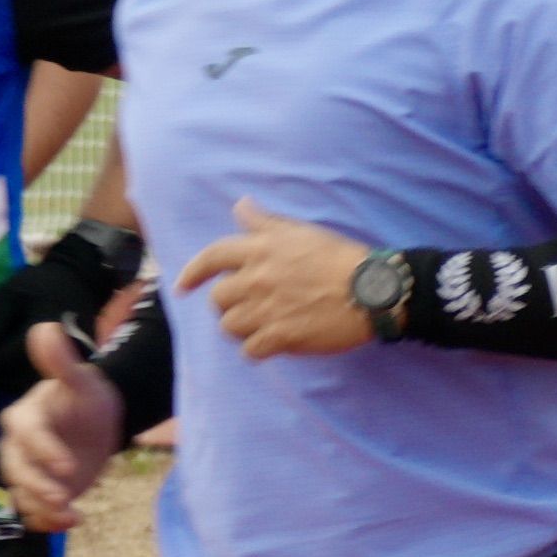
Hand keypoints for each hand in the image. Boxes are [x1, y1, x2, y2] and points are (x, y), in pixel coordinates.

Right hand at [0, 320, 126, 530]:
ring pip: (24, 494)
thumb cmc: (85, 397)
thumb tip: (46, 328)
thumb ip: (61, 362)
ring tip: (70, 517)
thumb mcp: (80, 380)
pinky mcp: (40, 490)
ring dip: (43, 509)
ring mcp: (28, 471)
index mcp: (23, 418)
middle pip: (18, 471)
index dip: (45, 452)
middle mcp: (17, 447)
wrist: (96, 420)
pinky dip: (49, 520)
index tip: (69, 467)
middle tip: (64, 499)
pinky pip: (36, 510)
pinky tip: (72, 523)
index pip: (28, 437)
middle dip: (38, 487)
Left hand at [177, 198, 380, 357]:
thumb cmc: (340, 258)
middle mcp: (256, 280)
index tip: (183, 287)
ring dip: (242, 328)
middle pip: (219, 299)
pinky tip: (272, 344)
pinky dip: (257, 350)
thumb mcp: (300, 231)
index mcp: (259, 250)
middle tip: (249, 307)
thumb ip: (264, 222)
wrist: (373, 291)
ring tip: (261, 326)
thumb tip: (240, 205)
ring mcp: (266, 310)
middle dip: (229, 304)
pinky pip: (251, 351)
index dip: (193, 273)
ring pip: (230, 327)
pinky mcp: (281, 338)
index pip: (211, 258)